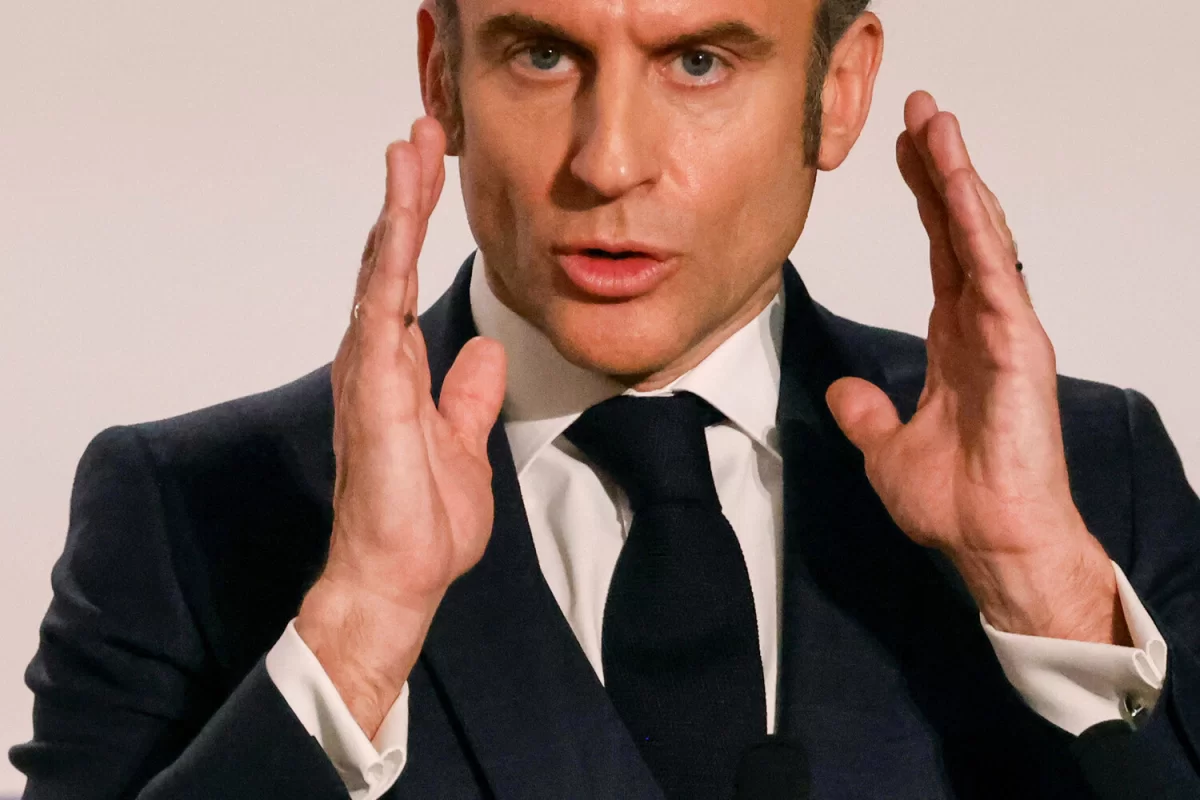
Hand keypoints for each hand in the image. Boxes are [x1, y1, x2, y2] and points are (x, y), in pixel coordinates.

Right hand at [296, 118, 506, 736]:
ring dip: (395, 207)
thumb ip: (468, 394)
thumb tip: (484, 351)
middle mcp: (377, 359)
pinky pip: (378, 309)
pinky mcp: (371, 389)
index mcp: (400, 368)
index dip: (417, 225)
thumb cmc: (423, 521)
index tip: (432, 173)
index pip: (405, 279)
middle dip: (405, 194)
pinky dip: (387, 258)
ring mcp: (369, 370)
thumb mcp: (464, 442)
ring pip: (379, 269)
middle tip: (420, 133)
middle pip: (386, 257)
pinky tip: (396, 216)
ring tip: (407, 148)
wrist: (401, 575)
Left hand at [825, 91, 1126, 644]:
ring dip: (958, 181)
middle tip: (921, 112)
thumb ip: (868, 413)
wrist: (991, 544)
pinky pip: (995, 276)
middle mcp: (983, 326)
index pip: (938, 253)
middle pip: (959, 231)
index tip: (905, 152)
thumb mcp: (888, 449)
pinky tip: (960, 189)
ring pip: (980, 239)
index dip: (922, 201)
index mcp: (956, 341)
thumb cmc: (958, 503)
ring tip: (938, 126)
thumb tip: (842, 393)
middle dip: (940, 170)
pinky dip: (977, 230)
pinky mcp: (1017, 350)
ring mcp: (1004, 334)